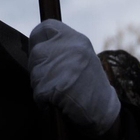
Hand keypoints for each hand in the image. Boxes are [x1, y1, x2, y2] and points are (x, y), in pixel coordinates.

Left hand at [28, 20, 121, 135]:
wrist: (104, 111)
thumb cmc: (90, 85)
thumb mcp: (82, 57)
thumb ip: (62, 47)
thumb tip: (37, 43)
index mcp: (76, 39)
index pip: (45, 27)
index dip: (38, 39)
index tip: (39, 49)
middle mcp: (69, 49)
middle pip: (36, 52)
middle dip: (39, 67)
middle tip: (52, 79)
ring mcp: (61, 66)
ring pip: (35, 72)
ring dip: (41, 84)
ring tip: (58, 91)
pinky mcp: (54, 86)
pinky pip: (37, 91)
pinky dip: (42, 100)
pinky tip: (56, 102)